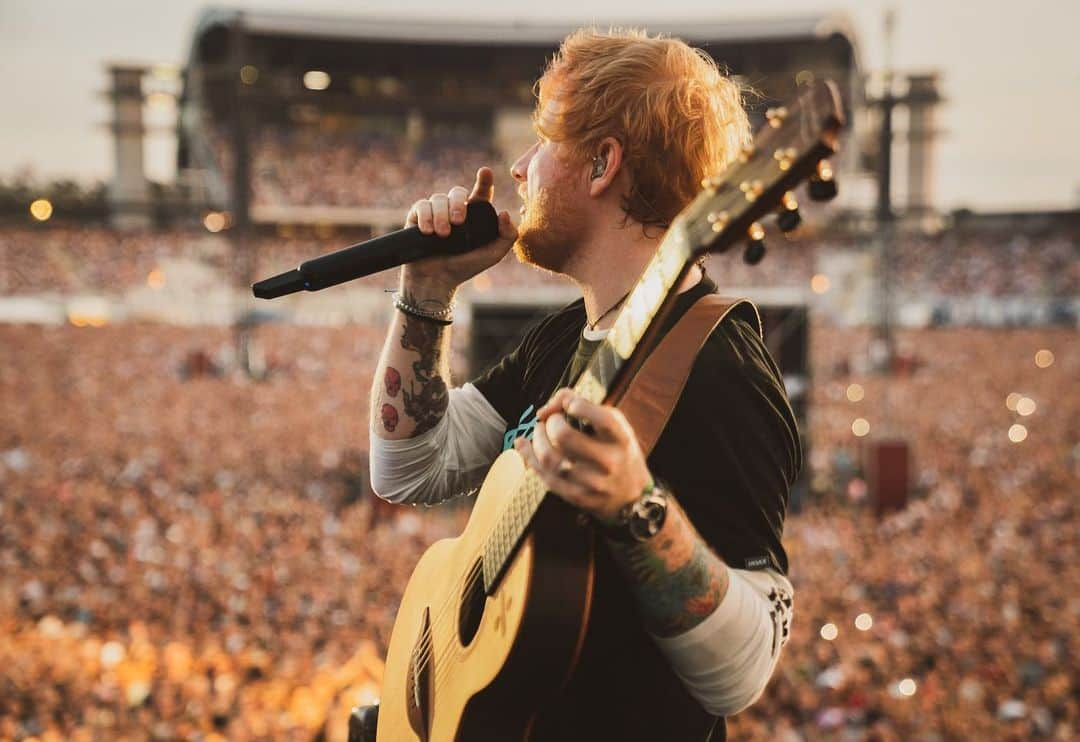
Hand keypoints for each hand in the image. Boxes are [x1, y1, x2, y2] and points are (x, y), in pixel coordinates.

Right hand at [401, 166, 516, 295]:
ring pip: (439, 199)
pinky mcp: (418, 217)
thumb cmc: (465, 267)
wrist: (436, 280)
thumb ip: (507, 236)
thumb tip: (505, 212)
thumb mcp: (492, 255)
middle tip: (458, 222)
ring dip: (441, 215)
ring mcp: (436, 212)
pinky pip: (421, 205)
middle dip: (458, 204)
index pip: (481, 193)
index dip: (484, 181)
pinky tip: (427, 231)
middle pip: (458, 192)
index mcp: (475, 215)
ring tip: (442, 235)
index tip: (485, 172)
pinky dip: (425, 217)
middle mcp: (455, 210)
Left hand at [513, 388, 652, 521]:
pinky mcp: (576, 497)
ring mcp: (591, 483)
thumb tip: (549, 407)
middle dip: (551, 422)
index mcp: (621, 440)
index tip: (570, 405)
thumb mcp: (614, 423)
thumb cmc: (616, 449)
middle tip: (551, 420)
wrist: (630, 494)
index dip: (580, 407)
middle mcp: (609, 462)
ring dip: (536, 438)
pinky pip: (544, 475)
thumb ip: (584, 404)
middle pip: (565, 436)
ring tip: (539, 430)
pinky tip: (523, 444)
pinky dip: (528, 456)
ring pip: (548, 457)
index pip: (603, 420)